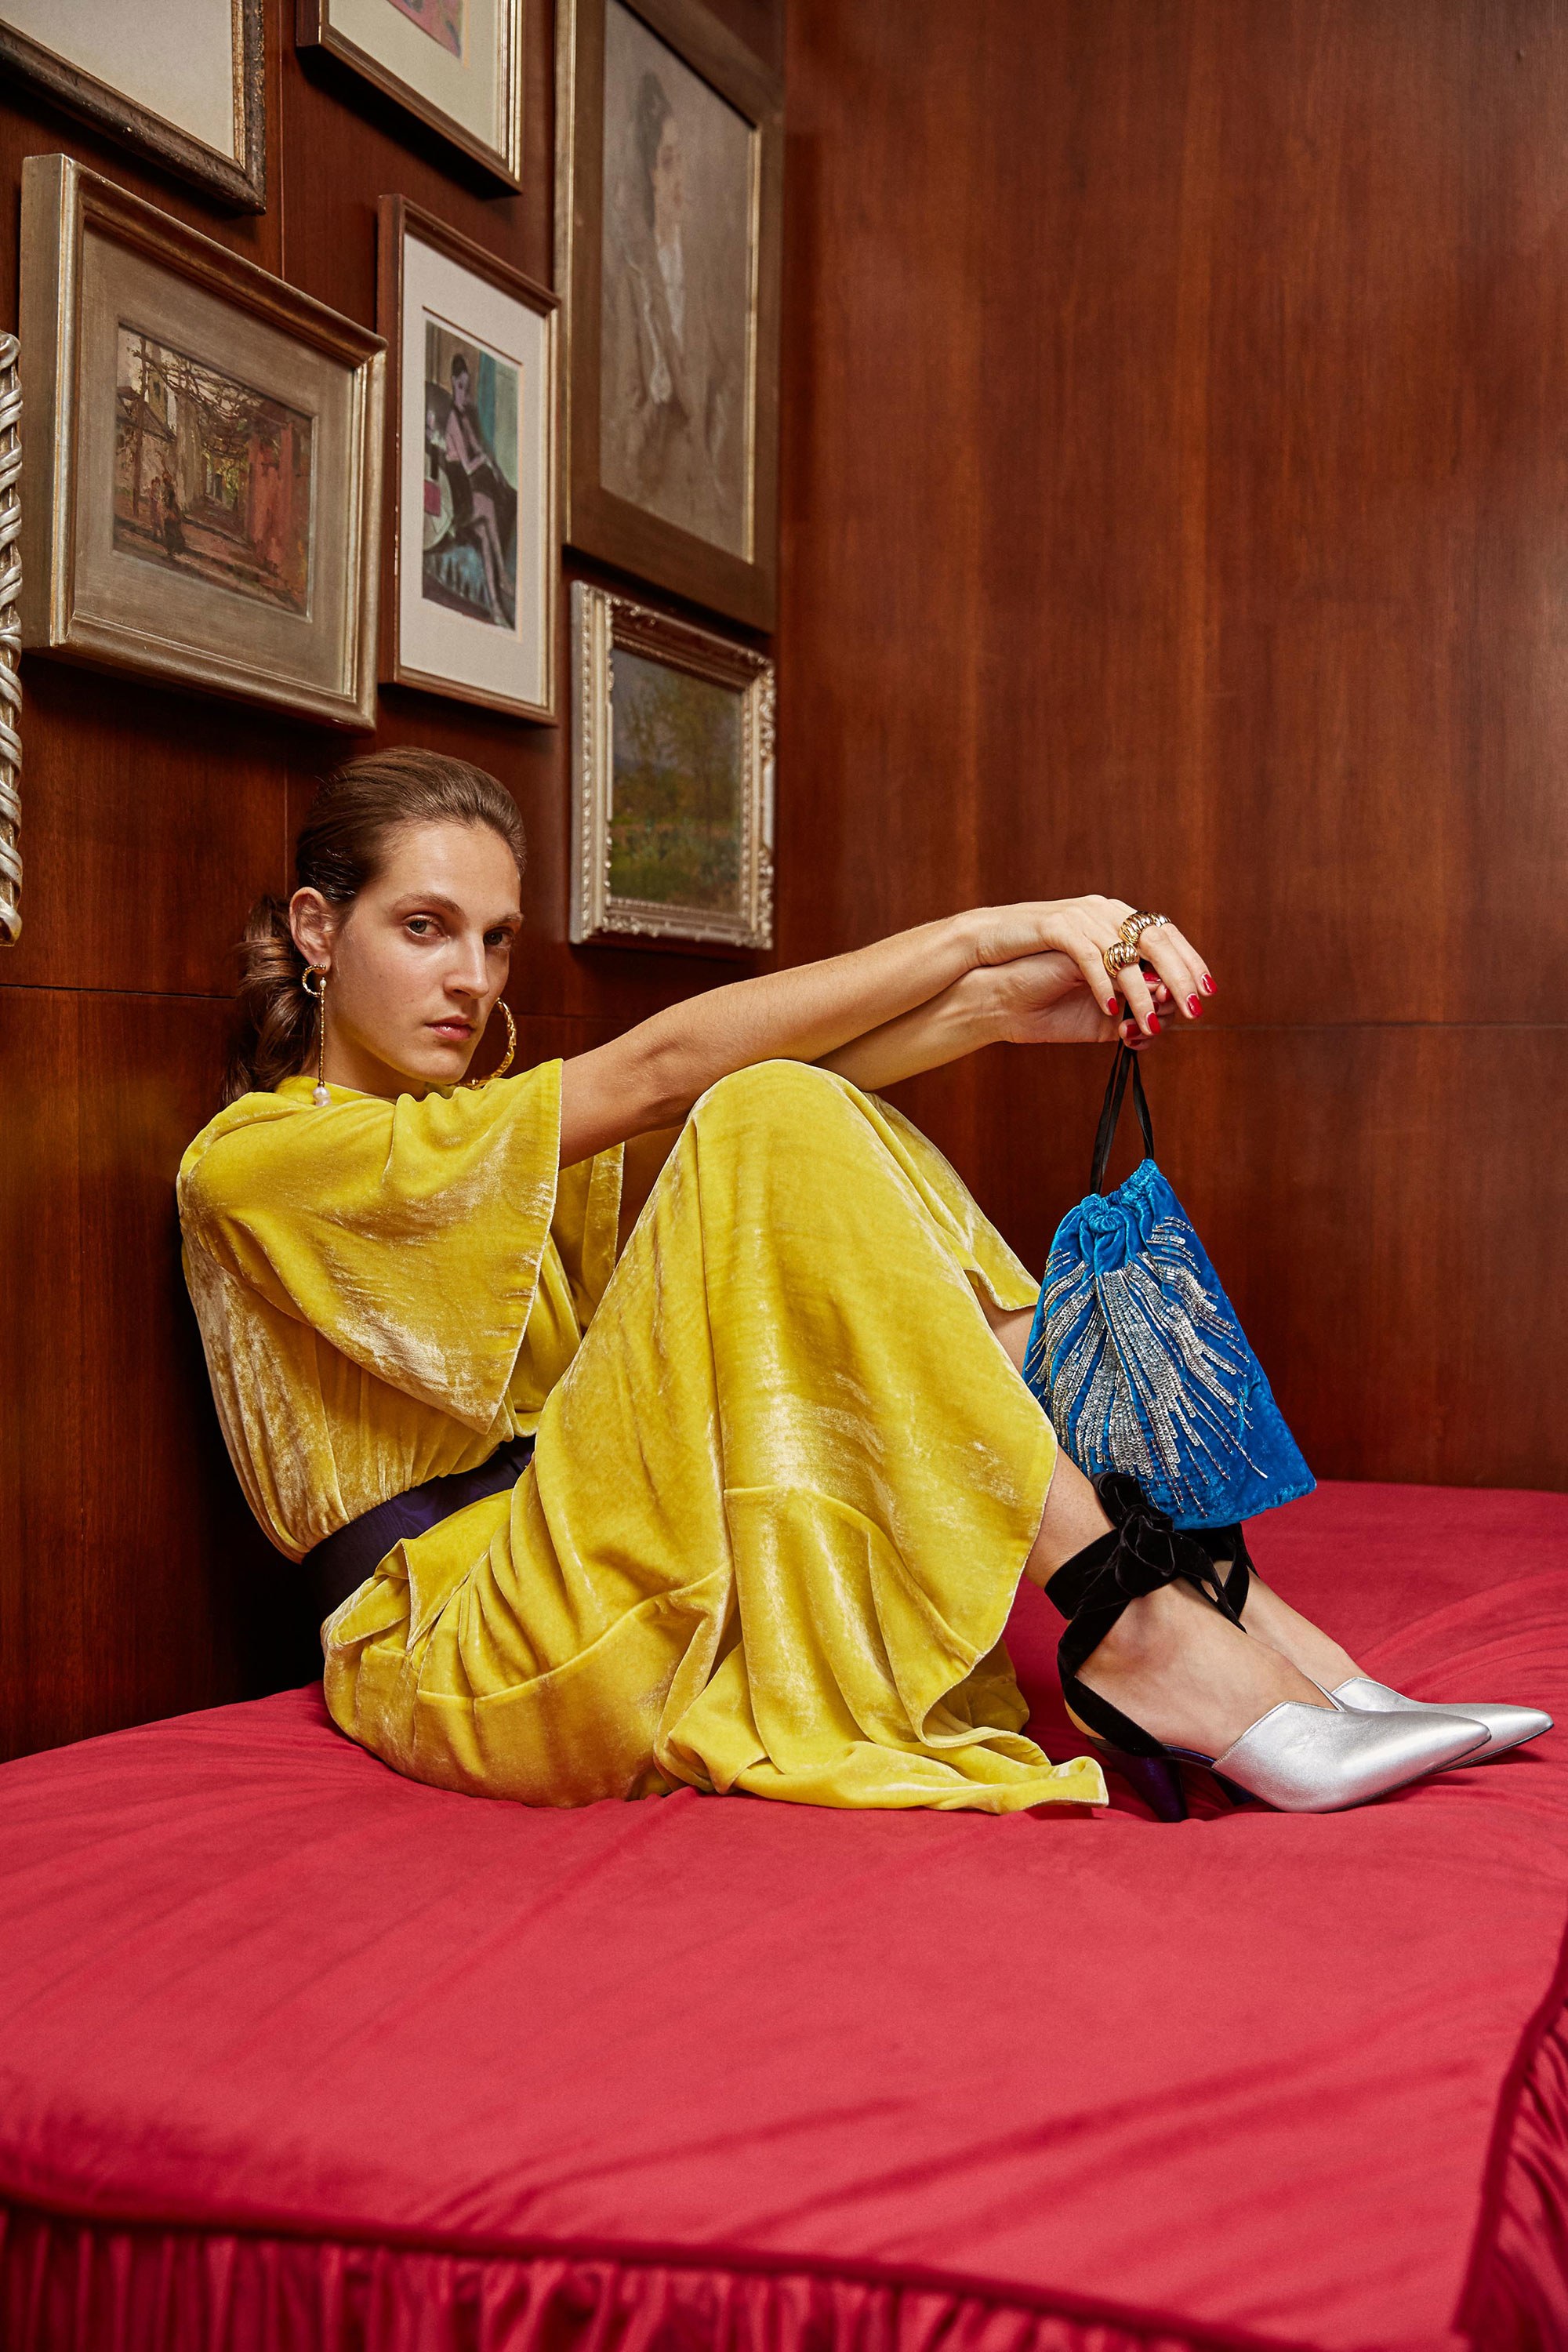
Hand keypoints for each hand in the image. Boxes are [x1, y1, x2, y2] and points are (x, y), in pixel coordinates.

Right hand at [969, 897, 1214, 1035]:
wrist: (985, 962)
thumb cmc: (1036, 980)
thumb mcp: (1087, 988)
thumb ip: (1122, 994)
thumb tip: (1162, 1013)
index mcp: (1114, 918)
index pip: (1166, 934)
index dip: (1190, 961)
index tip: (1207, 991)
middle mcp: (1103, 911)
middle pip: (1155, 940)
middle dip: (1179, 977)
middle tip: (1194, 1009)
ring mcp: (1080, 916)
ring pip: (1124, 953)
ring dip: (1141, 992)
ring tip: (1150, 1022)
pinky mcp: (1054, 926)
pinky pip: (1088, 957)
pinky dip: (1102, 985)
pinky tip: (1110, 1011)